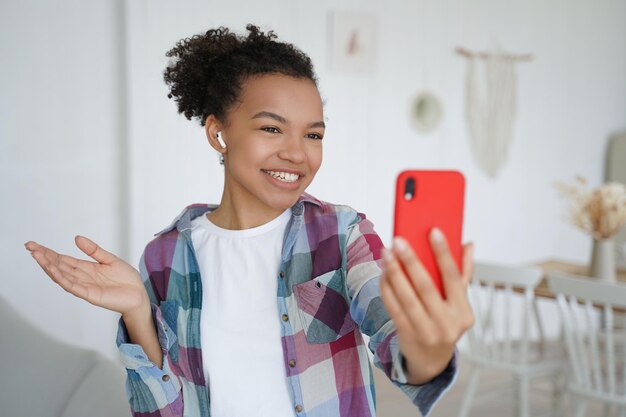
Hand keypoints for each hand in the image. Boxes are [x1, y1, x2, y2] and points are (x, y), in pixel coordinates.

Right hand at [25, 236, 147, 315]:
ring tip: (37, 256)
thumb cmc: (126, 279)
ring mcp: (84, 286)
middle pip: (58, 266)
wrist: (138, 294)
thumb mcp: (109, 259)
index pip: (63, 259)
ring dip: (49, 266)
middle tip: (30, 247)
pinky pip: (73, 286)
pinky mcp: (90, 294)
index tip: (34, 245)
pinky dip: (62, 278)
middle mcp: (82, 277)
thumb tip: (76, 238)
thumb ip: (93, 250)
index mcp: (86, 268)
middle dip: (44, 257)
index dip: (48, 253)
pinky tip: (53, 270)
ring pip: (62, 276)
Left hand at [380, 228, 473, 384]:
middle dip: (411, 261)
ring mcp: (426, 332)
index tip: (433, 231)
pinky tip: (383, 272)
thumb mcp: (459, 302)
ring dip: (394, 272)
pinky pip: (394, 308)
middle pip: (426, 287)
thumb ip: (464, 273)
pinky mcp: (407, 336)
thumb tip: (468, 244)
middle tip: (398, 240)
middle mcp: (447, 324)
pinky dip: (387, 289)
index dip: (444, 253)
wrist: (432, 360)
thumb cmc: (446, 321)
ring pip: (406, 297)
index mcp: (464, 312)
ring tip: (386, 252)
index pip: (454, 278)